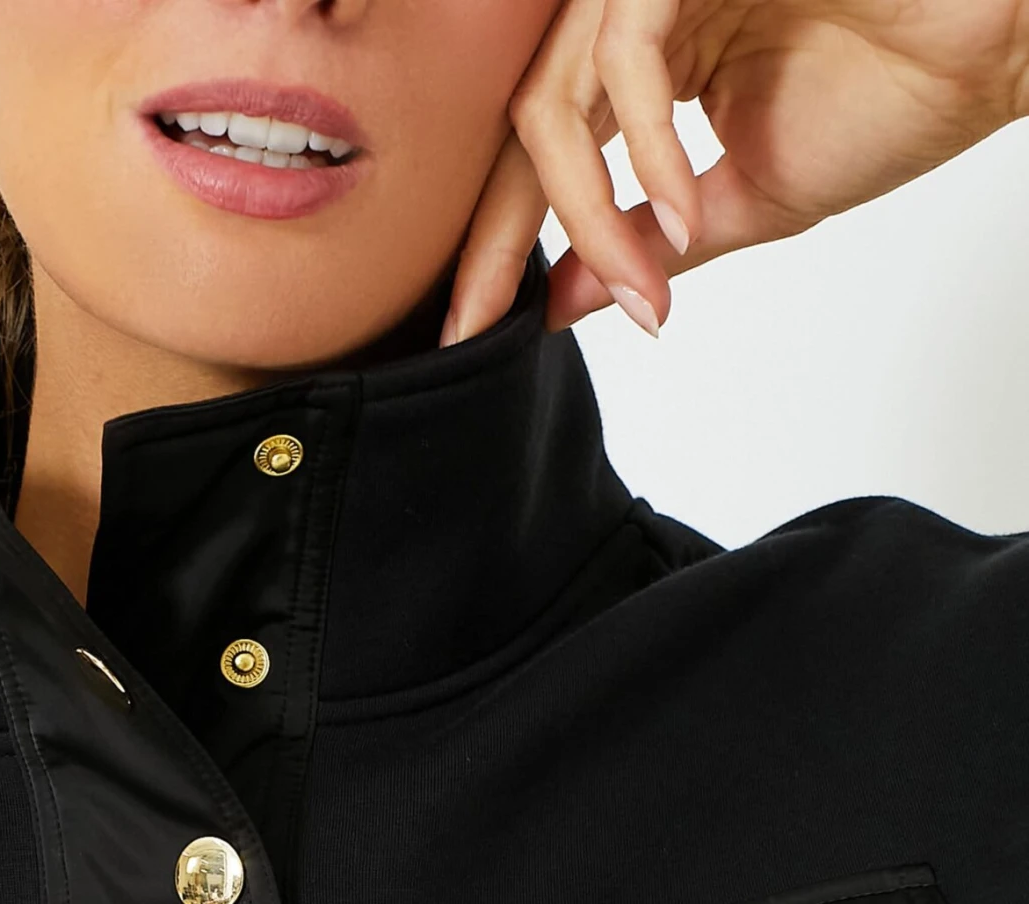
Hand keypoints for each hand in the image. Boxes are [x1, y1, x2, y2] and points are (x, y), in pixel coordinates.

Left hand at [443, 0, 1028, 343]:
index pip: (543, 145)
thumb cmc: (901, 89)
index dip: (500, 238)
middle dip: (497, 234)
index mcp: (651, 49)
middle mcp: (644, 2)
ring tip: (641, 285)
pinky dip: (639, 150)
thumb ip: (652, 242)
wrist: (997, 45)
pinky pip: (627, 54)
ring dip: (589, 210)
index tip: (472, 327)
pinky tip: (678, 214)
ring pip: (560, 93)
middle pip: (523, 118)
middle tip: (483, 322)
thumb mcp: (749, 196)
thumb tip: (560, 302)